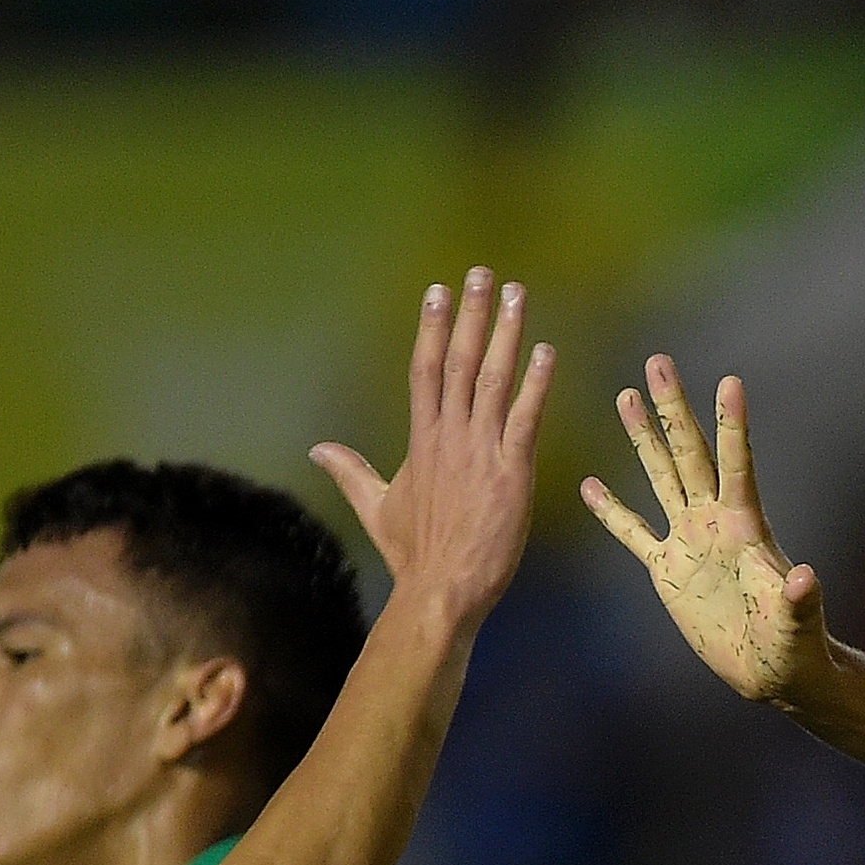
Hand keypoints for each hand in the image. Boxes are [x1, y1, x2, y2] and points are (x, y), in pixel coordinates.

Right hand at [311, 268, 554, 622]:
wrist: (440, 591)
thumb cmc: (414, 556)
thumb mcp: (377, 506)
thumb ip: (351, 471)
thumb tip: (319, 448)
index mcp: (422, 439)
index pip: (424, 368)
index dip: (433, 326)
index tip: (440, 289)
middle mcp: (449, 436)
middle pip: (457, 360)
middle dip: (471, 314)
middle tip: (483, 273)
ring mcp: (480, 452)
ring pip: (491, 379)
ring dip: (505, 334)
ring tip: (516, 295)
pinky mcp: (511, 472)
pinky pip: (524, 418)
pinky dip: (535, 384)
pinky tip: (545, 352)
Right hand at [582, 357, 828, 703]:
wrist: (770, 671)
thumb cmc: (793, 646)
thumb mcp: (797, 623)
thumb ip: (799, 599)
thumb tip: (803, 577)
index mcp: (746, 527)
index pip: (738, 465)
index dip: (733, 426)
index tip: (730, 381)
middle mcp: (714, 522)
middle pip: (690, 454)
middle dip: (673, 409)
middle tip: (658, 361)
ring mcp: (689, 541)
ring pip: (661, 477)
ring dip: (643, 438)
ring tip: (625, 394)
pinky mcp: (668, 571)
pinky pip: (633, 533)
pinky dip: (612, 511)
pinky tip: (590, 486)